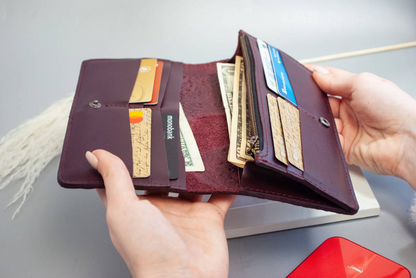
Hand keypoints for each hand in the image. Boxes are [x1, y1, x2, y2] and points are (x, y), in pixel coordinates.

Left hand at [85, 150, 235, 277]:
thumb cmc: (149, 253)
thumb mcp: (124, 209)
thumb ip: (113, 180)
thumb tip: (95, 156)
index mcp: (135, 207)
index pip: (127, 178)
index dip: (126, 159)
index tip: (130, 137)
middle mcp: (160, 210)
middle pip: (163, 177)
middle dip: (167, 157)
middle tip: (170, 132)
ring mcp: (185, 213)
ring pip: (192, 183)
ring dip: (196, 167)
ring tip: (198, 145)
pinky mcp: (208, 218)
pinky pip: (219, 196)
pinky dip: (225, 184)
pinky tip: (226, 170)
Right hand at [305, 65, 415, 189]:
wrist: (406, 141)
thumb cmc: (396, 110)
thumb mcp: (362, 83)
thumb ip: (336, 80)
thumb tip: (317, 73)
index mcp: (358, 91)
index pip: (331, 81)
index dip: (316, 77)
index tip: (301, 74)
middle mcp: (352, 109)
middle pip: (322, 101)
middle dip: (312, 98)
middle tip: (304, 95)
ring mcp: (347, 128)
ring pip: (321, 120)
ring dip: (316, 117)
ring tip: (316, 113)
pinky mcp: (343, 147)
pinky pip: (324, 141)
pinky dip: (319, 136)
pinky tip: (321, 129)